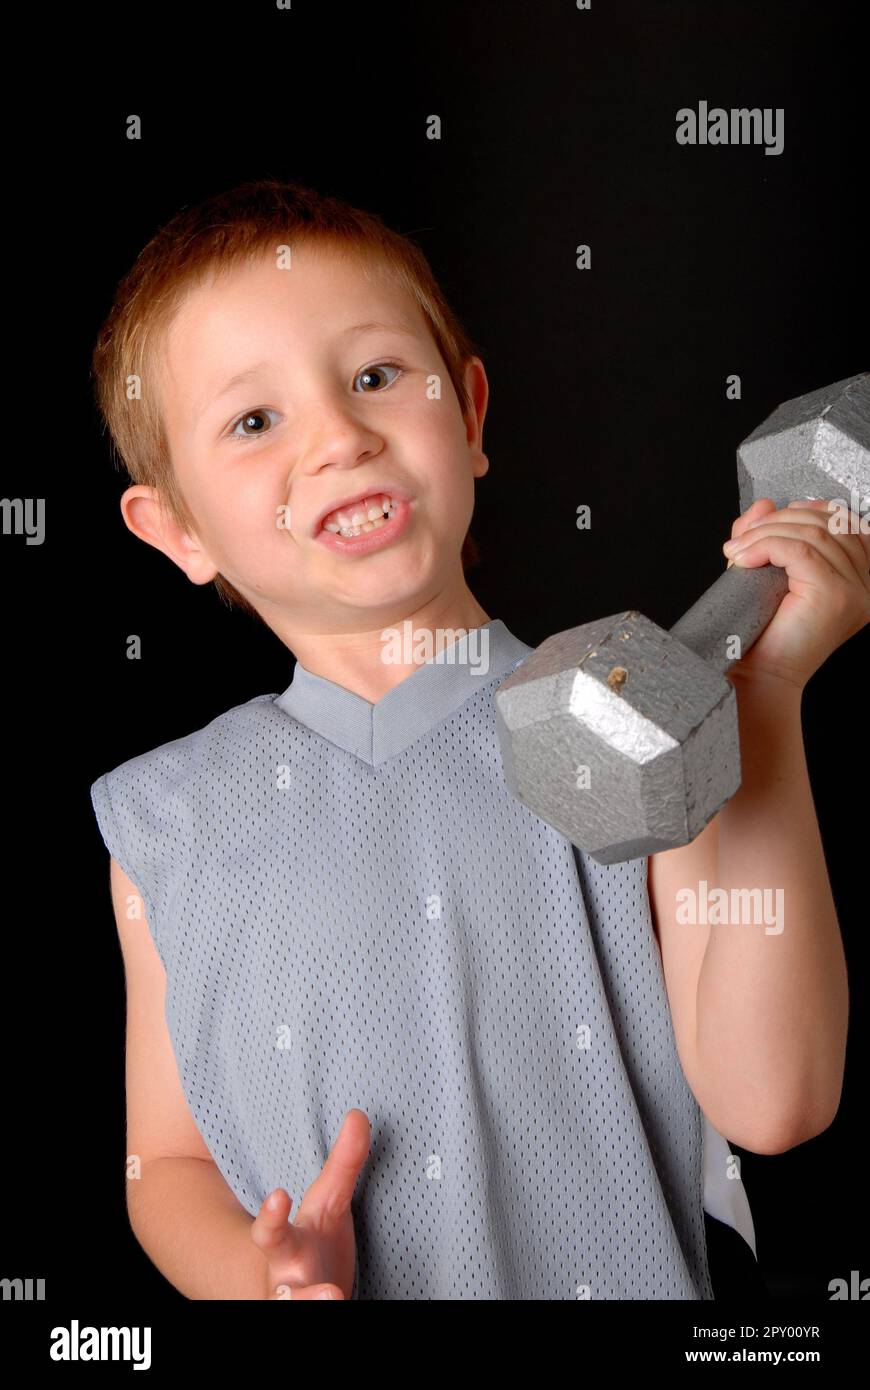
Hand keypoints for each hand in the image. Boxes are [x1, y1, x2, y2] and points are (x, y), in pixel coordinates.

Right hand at [251, 1108, 369, 1299]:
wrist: (303, 1291)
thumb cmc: (316, 1243)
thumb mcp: (329, 1203)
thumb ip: (343, 1163)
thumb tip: (359, 1115)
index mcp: (286, 1248)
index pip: (271, 1232)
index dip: (272, 1215)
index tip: (278, 1197)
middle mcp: (287, 1283)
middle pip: (285, 1294)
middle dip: (302, 1296)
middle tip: (331, 1293)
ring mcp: (298, 1304)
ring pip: (298, 1312)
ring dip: (317, 1308)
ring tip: (337, 1300)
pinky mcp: (316, 1317)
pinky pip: (326, 1320)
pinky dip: (335, 1313)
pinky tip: (345, 1306)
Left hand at [722, 496, 869, 690]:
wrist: (760, 677)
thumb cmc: (762, 634)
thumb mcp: (762, 571)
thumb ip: (764, 535)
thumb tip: (763, 504)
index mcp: (856, 578)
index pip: (842, 521)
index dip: (803, 510)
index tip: (765, 523)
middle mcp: (864, 584)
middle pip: (827, 522)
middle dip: (777, 520)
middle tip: (741, 540)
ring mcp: (855, 589)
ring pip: (811, 533)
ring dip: (765, 533)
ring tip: (737, 551)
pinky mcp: (834, 594)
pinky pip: (800, 550)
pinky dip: (765, 545)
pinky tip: (743, 559)